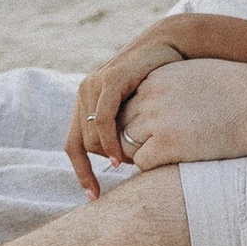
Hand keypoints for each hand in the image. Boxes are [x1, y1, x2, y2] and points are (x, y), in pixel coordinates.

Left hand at [65, 28, 190, 195]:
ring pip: (89, 135)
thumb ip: (125, 132)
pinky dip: (109, 141)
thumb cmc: (161, 85)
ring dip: (107, 155)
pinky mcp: (109, 78)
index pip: (74, 145)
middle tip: (124, 172)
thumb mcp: (139, 113)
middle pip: (82, 144)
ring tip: (127, 165)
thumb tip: (122, 166)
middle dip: (99, 165)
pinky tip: (121, 158)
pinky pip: (101, 119)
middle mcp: (84, 92)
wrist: (173, 47)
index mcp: (87, 102)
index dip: (81, 174)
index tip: (94, 198)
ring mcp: (94, 83)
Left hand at [117, 57, 246, 172]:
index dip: (138, 119)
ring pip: (127, 142)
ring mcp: (157, 119)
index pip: (128, 101)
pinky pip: (141, 162)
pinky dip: (150, 167)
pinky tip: (170, 165)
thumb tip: (170, 104)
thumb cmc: (240, 92)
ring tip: (161, 159)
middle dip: (132, 136)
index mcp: (158, 76)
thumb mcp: (199, 76)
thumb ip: (176, 86)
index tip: (152, 131)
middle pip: (122, 121)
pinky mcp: (167, 144)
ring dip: (140, 152)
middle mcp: (152, 95)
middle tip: (150, 150)